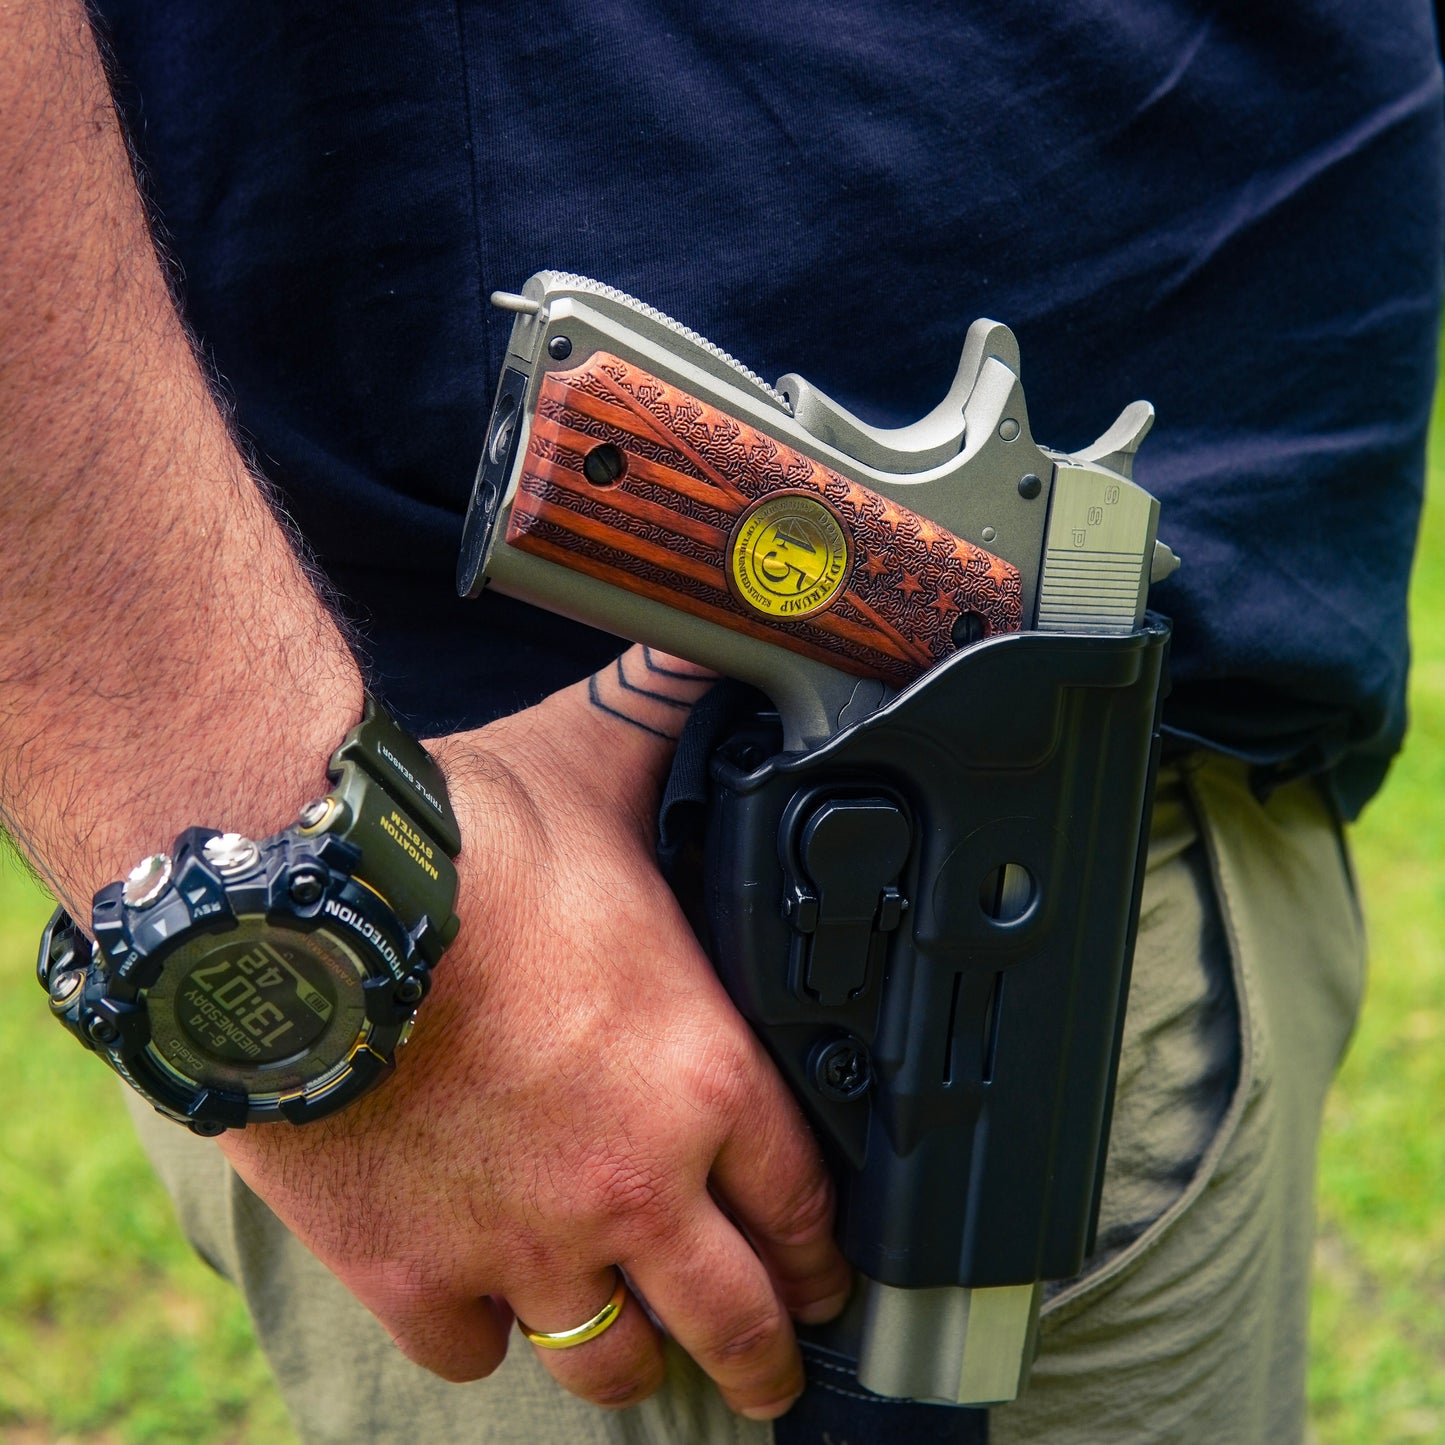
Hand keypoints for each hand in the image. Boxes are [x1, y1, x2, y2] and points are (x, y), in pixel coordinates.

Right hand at [217, 645, 851, 1418]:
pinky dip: (484, 1333)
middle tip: (772, 1370)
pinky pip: (469, 1351)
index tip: (826, 1276)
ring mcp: (518, 1243)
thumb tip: (737, 635)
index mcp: (702, 1075)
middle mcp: (630, 1183)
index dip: (827, 1255)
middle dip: (764, 1358)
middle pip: (729, 1325)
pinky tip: (488, 1301)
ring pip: (608, 1364)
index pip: (804, 1209)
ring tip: (640, 1352)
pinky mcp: (407, 1270)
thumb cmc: (461, 839)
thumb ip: (682, 717)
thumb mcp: (601, 767)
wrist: (302, 904)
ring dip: (632, 1360)